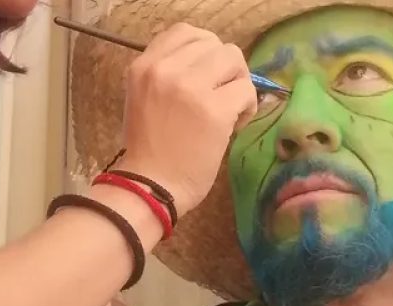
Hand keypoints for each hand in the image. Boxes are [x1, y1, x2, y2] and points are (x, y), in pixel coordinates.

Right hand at [119, 23, 257, 215]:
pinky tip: (236, 125)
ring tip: (230, 110)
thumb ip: (168, 75)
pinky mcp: (214, 111)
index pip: (185, 32)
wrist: (149, 186)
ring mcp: (190, 88)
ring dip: (239, 84)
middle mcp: (165, 70)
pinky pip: (246, 91)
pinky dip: (248, 108)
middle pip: (215, 44)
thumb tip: (211, 64)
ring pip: (234, 61)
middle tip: (223, 97)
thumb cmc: (149, 150)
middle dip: (226, 70)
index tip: (210, 74)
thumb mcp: (143, 99)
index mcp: (144, 66)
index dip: (206, 50)